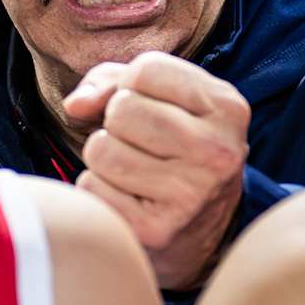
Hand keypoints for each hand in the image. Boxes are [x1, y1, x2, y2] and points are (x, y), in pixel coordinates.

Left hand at [60, 52, 249, 294]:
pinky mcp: (156, 231)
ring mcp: (190, 195)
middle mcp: (218, 152)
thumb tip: (76, 106)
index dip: (132, 86)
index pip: (147, 69)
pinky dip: (98, 190)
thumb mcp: (162, 101)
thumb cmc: (172, 150)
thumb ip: (111, 82)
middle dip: (116, 124)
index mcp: (228, 109)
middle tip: (139, 145)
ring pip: (101, 149)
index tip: (150, 107)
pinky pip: (92, 187)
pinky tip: (127, 199)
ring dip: (103, 158)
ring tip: (131, 171)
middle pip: (122, 109)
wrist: (199, 235)